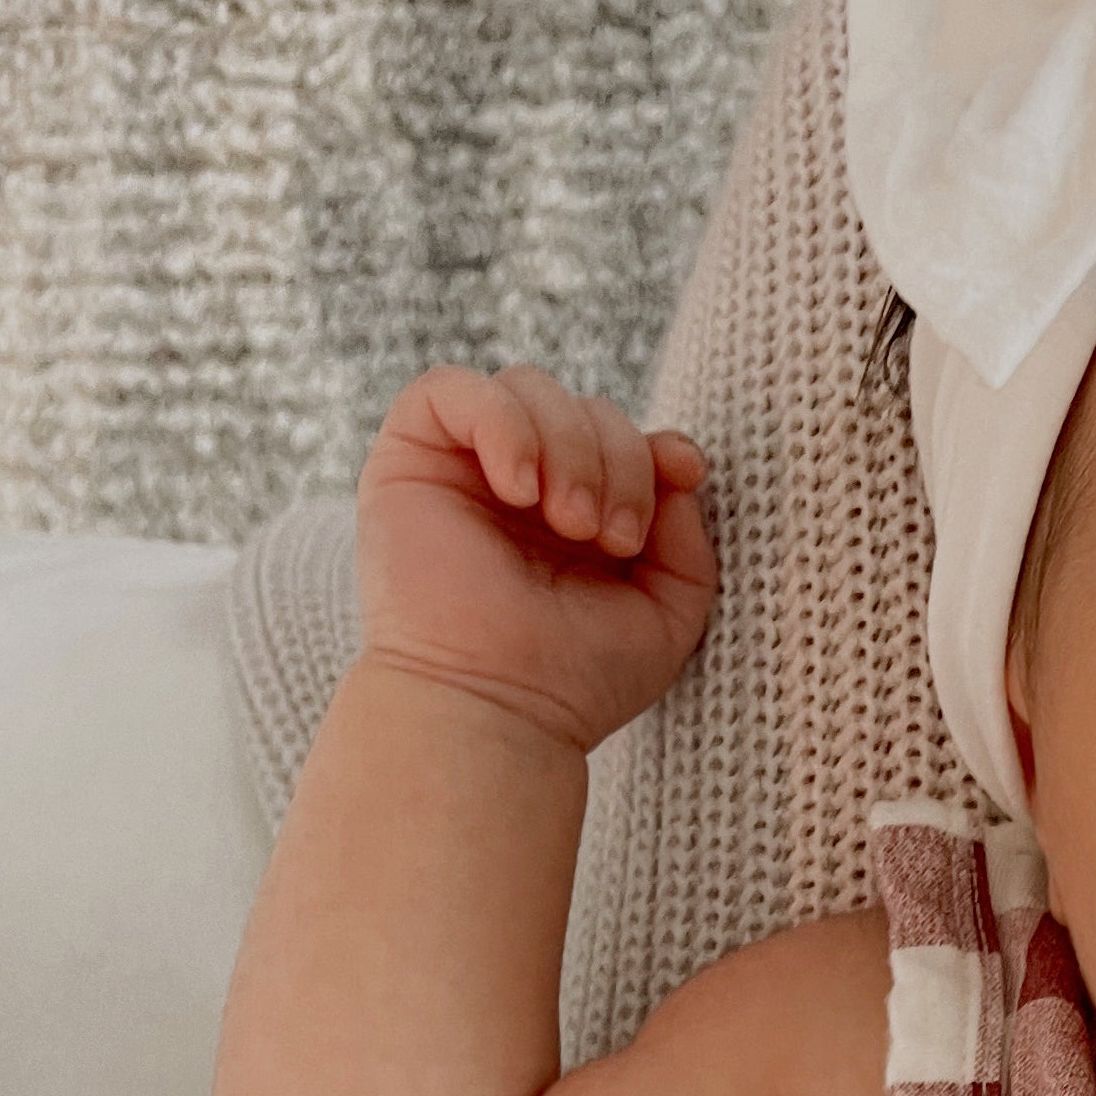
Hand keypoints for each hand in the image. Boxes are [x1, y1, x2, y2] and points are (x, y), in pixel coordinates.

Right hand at [356, 361, 717, 757]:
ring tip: (571, 523)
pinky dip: (502, 424)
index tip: (682, 472)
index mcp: (576, 514)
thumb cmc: (578, 677)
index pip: (622, 436)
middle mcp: (521, 487)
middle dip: (618, 458)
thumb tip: (677, 457)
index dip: (655, 445)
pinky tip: (519, 489)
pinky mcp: (409, 460)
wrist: (500, 707)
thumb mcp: (669, 608)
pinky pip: (450, 388)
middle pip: (585, 406)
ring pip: (529, 388)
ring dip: (570, 447)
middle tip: (610, 537)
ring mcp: (464, 470)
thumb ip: (687, 535)